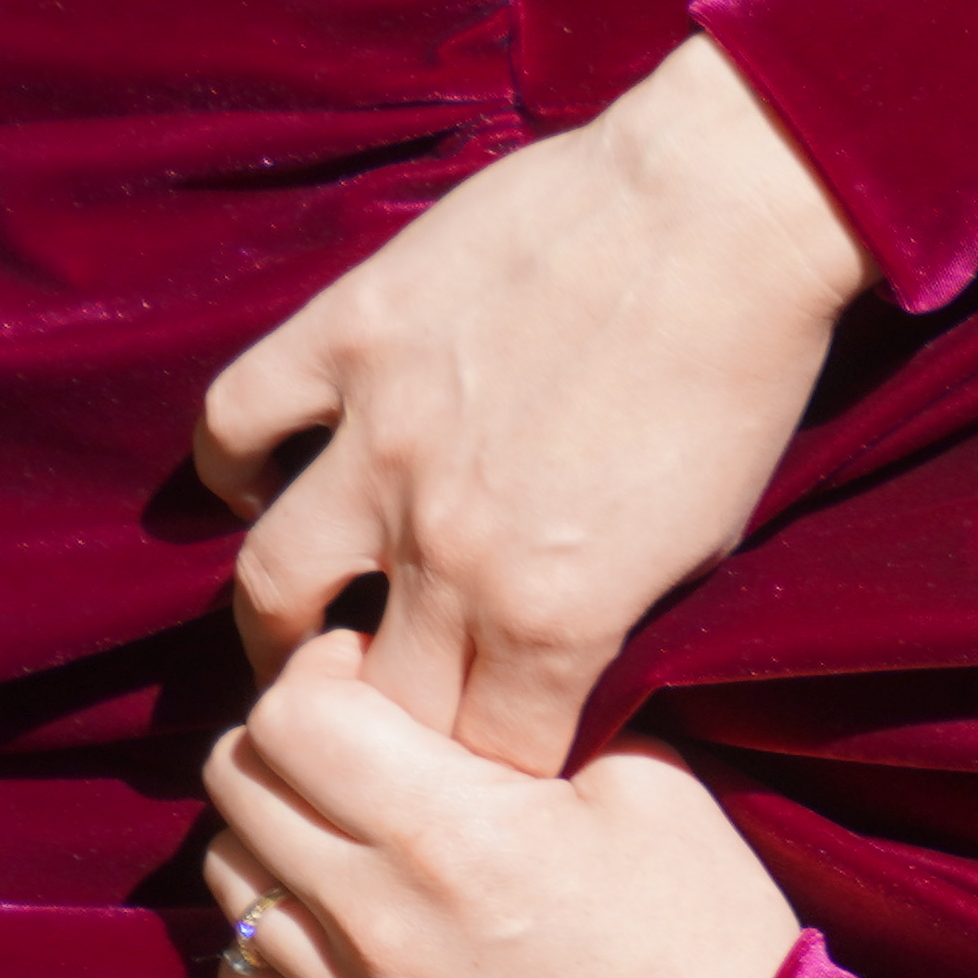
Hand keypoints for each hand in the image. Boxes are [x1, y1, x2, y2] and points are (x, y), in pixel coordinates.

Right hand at [199, 37, 870, 771]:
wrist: (724, 215)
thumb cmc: (743, 378)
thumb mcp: (708, 544)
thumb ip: (614, 624)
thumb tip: (558, 678)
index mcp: (554, 616)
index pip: (485, 755)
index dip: (486, 763)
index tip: (484, 749)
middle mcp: (449, 549)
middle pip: (375, 696)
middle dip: (385, 716)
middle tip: (385, 699)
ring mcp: (384, 442)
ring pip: (272, 583)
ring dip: (278, 622)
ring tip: (296, 626)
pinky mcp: (349, 337)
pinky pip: (237, 423)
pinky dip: (234, 466)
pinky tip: (262, 483)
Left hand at [201, 628, 804, 977]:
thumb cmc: (703, 935)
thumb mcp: (652, 786)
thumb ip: (538, 719)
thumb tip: (467, 679)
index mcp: (452, 831)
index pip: (291, 712)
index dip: (327, 669)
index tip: (379, 676)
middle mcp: (376, 920)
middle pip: (236, 780)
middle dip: (291, 738)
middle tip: (360, 744)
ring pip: (228, 876)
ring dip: (277, 835)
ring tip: (355, 835)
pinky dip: (277, 933)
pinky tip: (346, 922)